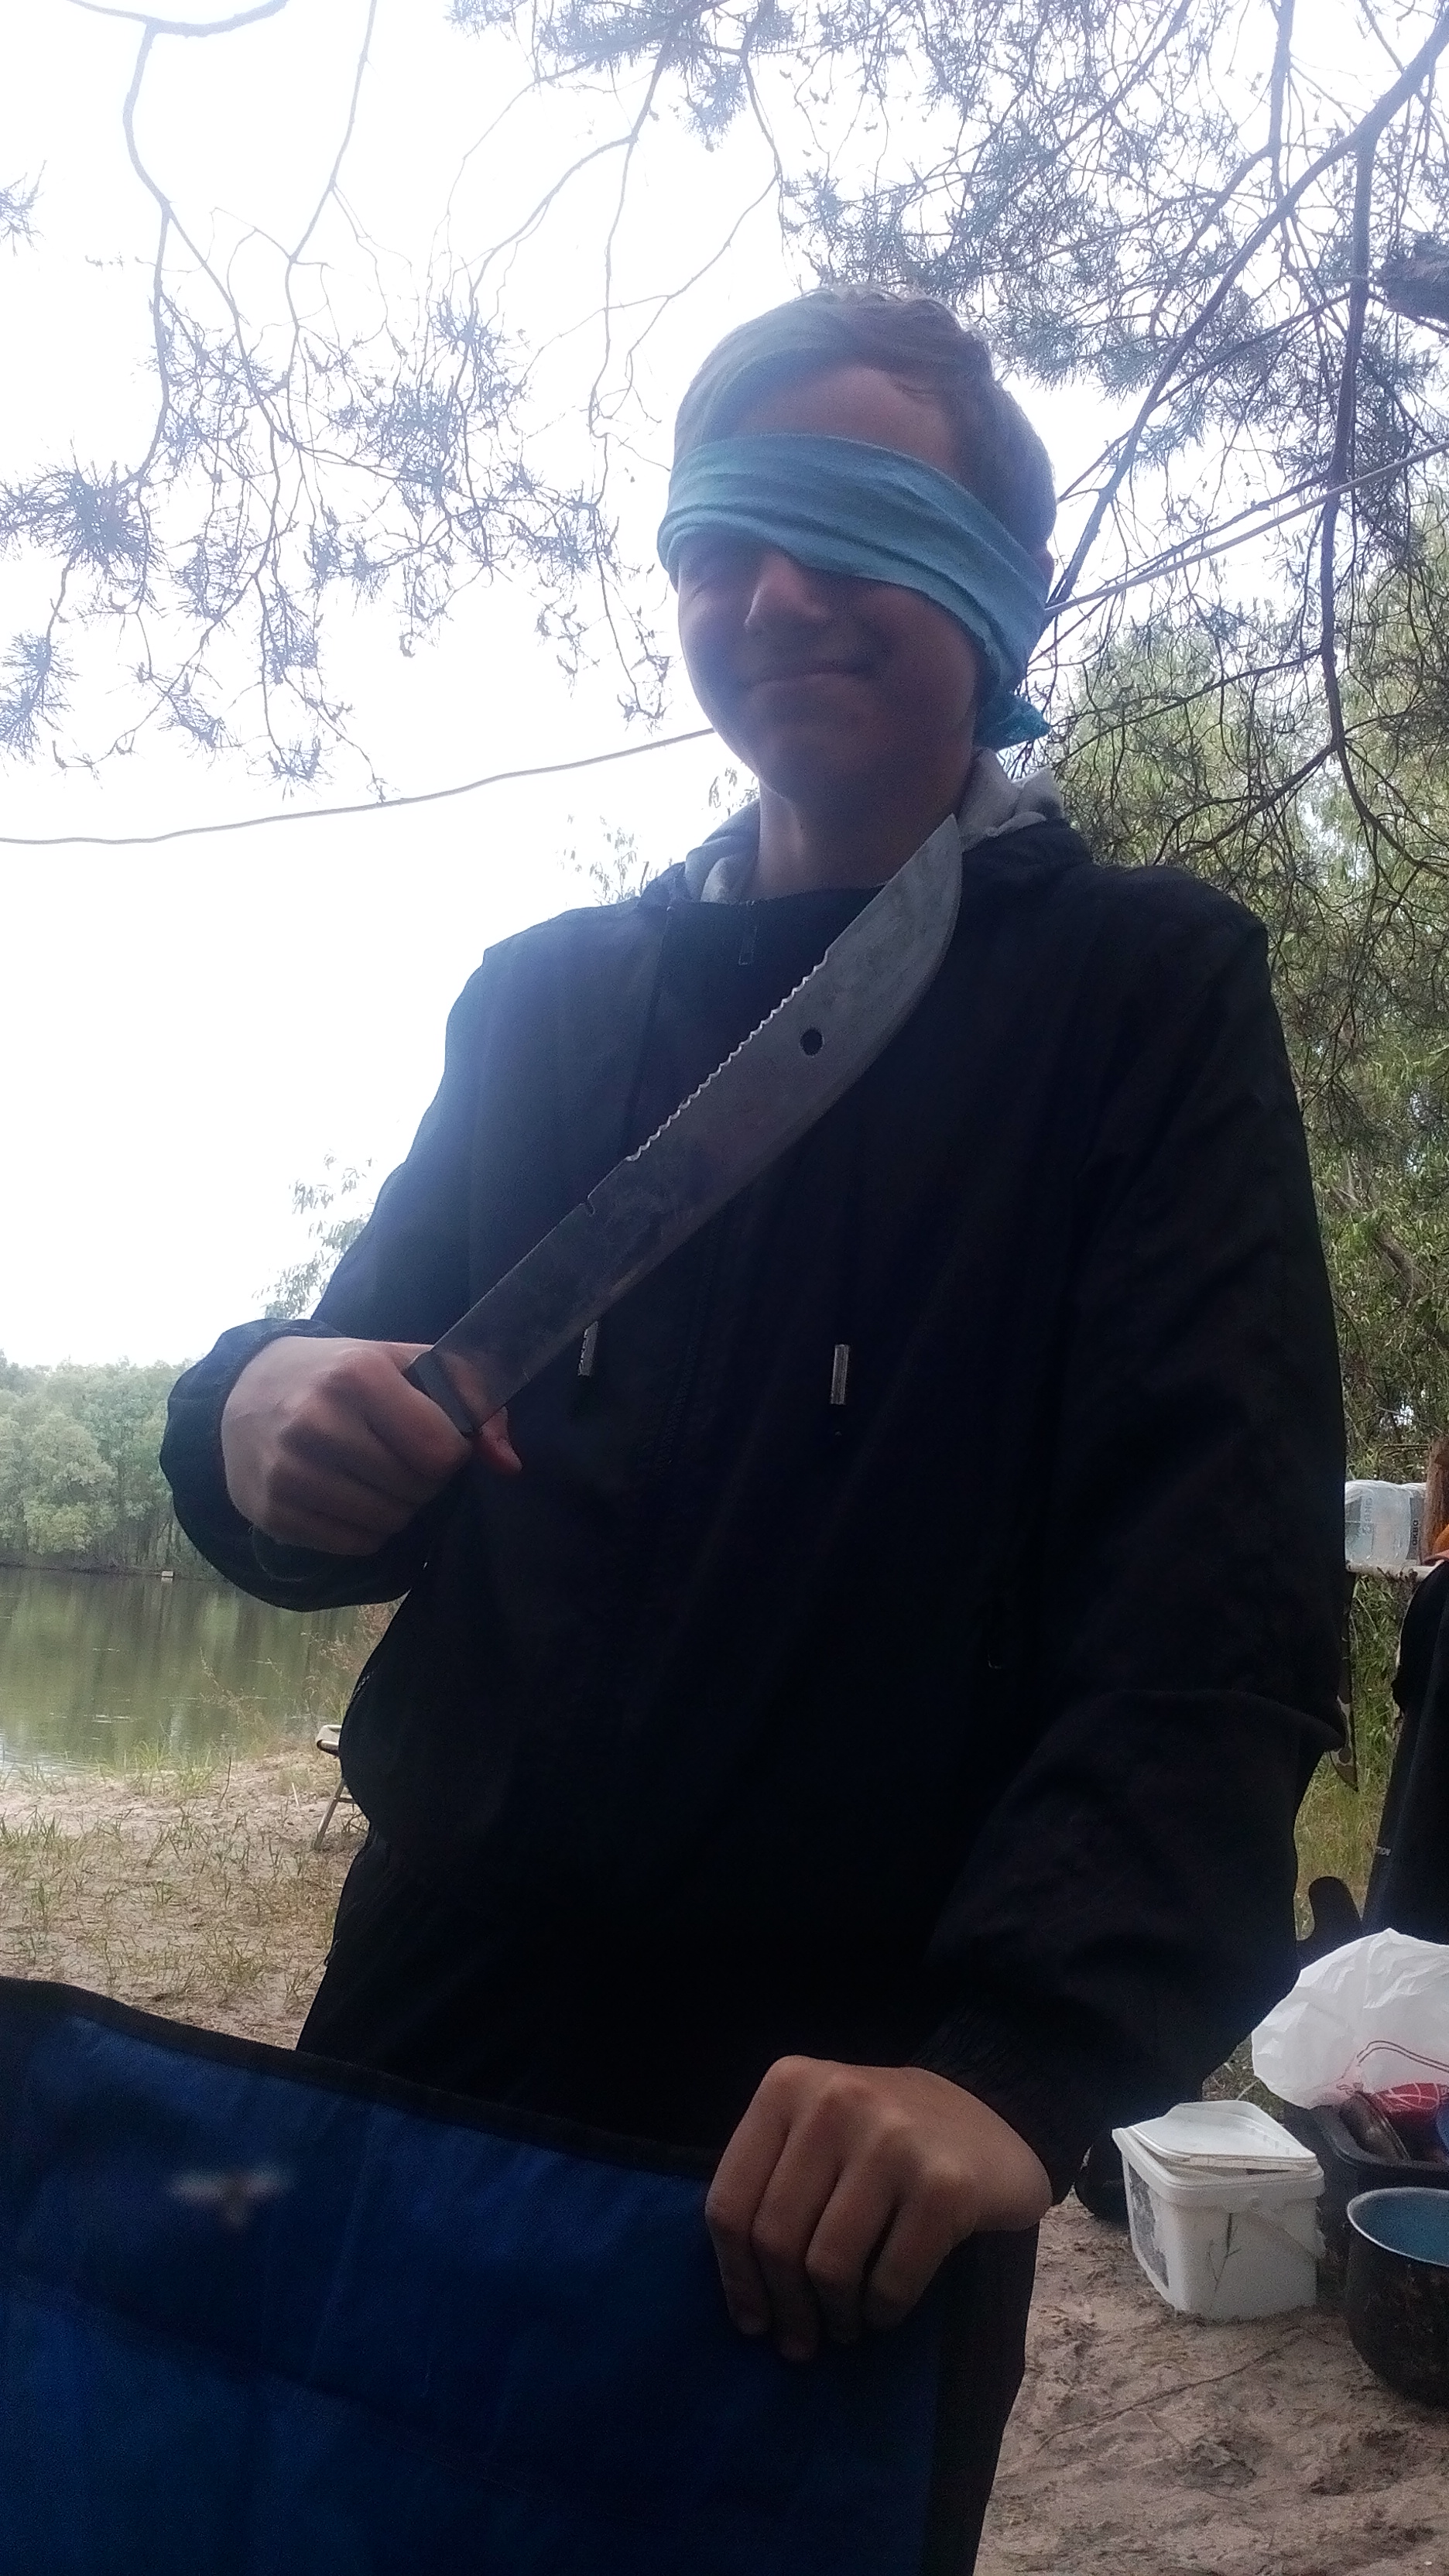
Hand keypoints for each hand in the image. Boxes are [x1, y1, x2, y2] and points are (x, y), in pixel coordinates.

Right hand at [220, 1334, 519, 1553]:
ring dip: (398, 1507)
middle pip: (416, 1490)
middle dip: (424, 1481)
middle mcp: (316, 1422)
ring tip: (376, 1477)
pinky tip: (349, 1497)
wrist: (246, 1389)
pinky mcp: (272, 1512)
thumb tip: (508, 1464)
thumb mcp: (405, 1364)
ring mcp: (289, 1471)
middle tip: (401, 1458)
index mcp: (357, 1375)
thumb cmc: (341, 1375)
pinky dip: (366, 1529)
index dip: (450, 1452)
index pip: (440, 1451)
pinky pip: (354, 1545)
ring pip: (389, 1522)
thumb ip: (472, 1399)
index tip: (434, 1438)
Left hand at [705, 2058, 1050, 2362]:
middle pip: (776, 2238)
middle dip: (785, 2307)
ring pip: (829, 2265)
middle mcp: (836, 2100)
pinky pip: (890, 2282)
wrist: (993, 2119)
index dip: (735, 2275)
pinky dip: (881, 2312)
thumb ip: (774, 2184)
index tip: (751, 2319)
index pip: (730, 2200)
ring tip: (843, 2326)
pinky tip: (883, 2311)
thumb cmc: (886, 2137)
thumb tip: (746, 2296)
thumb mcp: (816, 2131)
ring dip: (833, 2315)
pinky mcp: (945, 2185)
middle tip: (799, 2341)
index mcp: (788, 2084)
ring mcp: (893, 2139)